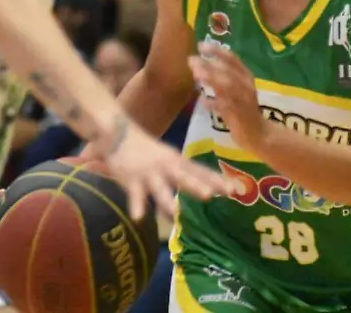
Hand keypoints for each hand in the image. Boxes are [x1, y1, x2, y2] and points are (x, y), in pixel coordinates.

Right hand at [96, 119, 232, 221]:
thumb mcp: (166, 160)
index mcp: (177, 161)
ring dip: (167, 199)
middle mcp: (166, 166)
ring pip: (160, 188)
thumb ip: (182, 178)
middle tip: (211, 196)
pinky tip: (139, 218)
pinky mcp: (131, 179)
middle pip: (184, 177)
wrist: (118, 132)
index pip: (200, 171)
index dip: (216, 180)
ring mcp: (149, 173)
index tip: (233, 190)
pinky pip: (135, 194)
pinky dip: (136, 205)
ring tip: (175, 212)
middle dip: (197, 185)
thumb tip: (207, 192)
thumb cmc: (146, 150)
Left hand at [188, 42, 265, 152]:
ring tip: (196, 75)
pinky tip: (203, 101)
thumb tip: (201, 66)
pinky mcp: (239, 117)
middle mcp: (247, 86)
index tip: (201, 45)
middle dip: (209, 64)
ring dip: (211, 79)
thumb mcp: (238, 90)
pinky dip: (214, 103)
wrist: (260, 135)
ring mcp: (244, 101)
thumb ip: (224, 78)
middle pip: (227, 71)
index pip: (233, 59)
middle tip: (192, 60)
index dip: (217, 51)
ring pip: (227, 86)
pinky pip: (225, 108)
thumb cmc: (245, 110)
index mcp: (247, 77)